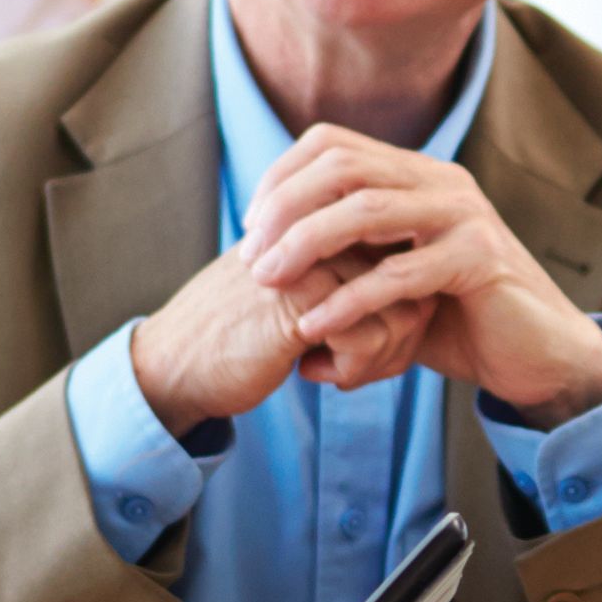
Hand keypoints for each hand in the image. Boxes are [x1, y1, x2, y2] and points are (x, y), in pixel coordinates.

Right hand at [128, 236, 429, 434]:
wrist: (175, 363)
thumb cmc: (242, 338)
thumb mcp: (305, 302)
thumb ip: (353, 288)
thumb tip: (427, 307)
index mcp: (328, 228)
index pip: (408, 265)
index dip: (404, 317)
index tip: (373, 350)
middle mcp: (326, 234)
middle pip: (414, 289)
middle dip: (399, 343)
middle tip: (358, 369)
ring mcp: (314, 261)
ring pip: (400, 314)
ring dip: (380, 360)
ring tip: (337, 373)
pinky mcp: (301, 297)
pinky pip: (370, 337)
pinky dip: (354, 370)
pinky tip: (309, 373)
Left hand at [245, 130, 601, 426]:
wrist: (536, 355)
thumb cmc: (456, 320)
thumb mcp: (389, 279)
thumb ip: (341, 260)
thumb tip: (261, 267)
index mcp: (417, 175)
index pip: (332, 144)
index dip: (280, 179)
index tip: (250, 229)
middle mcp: (441, 182)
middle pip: (341, 167)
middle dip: (283, 209)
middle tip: (250, 258)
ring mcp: (465, 215)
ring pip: (365, 209)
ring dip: (305, 245)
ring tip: (268, 283)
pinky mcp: (480, 259)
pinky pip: (399, 273)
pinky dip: (348, 299)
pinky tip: (314, 325)